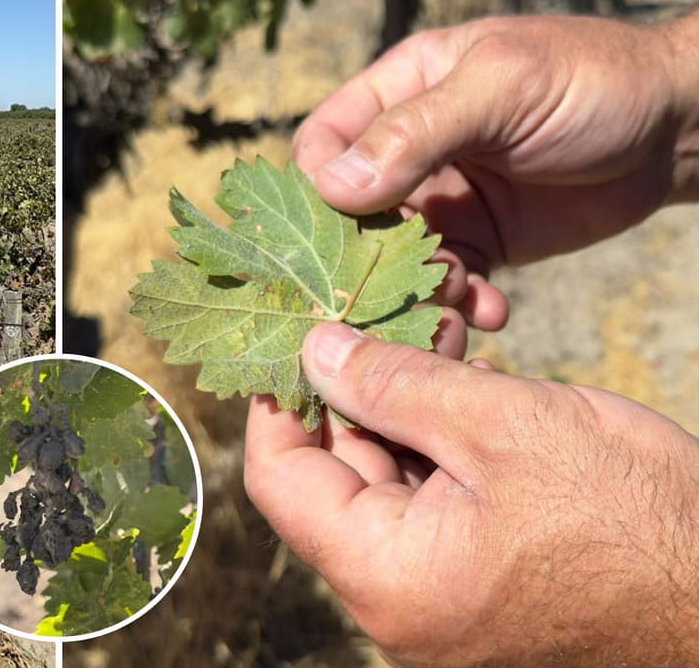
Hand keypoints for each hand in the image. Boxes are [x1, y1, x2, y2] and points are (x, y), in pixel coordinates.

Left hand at [245, 322, 698, 666]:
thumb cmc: (637, 518)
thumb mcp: (505, 425)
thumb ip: (395, 383)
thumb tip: (313, 349)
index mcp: (385, 577)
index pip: (280, 479)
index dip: (277, 399)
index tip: (292, 333)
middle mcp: (395, 602)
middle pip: (332, 477)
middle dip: (349, 391)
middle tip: (376, 313)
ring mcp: (438, 601)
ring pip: (384, 485)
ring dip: (399, 409)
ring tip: (434, 333)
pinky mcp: (478, 586)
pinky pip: (429, 506)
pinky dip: (437, 446)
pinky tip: (463, 384)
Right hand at [293, 14, 698, 332]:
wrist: (679, 127)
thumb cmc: (593, 80)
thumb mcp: (502, 88)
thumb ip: (416, 132)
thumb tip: (330, 187)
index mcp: (399, 91)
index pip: (323, 142)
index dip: (313, 190)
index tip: (331, 235)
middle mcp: (408, 150)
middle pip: (348, 214)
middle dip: (361, 262)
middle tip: (382, 302)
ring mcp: (442, 199)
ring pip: (394, 260)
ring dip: (414, 294)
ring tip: (451, 315)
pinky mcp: (480, 241)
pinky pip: (447, 284)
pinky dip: (460, 307)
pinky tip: (492, 313)